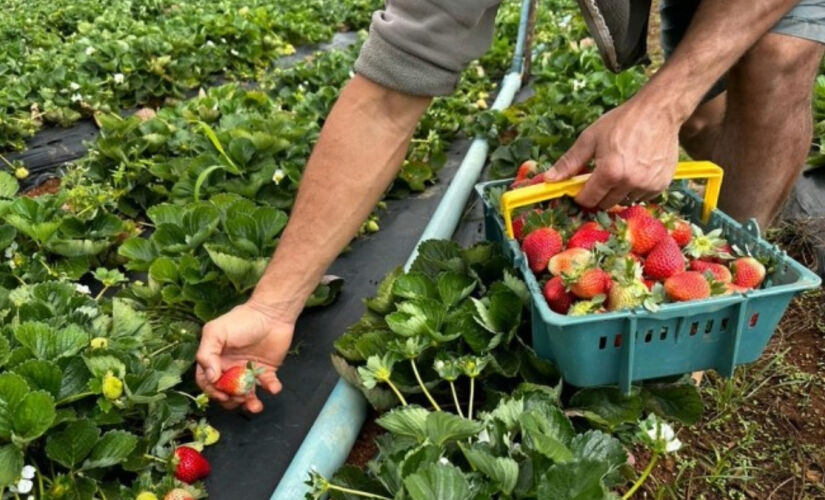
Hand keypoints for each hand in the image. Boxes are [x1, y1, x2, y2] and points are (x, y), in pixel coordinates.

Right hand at [195, 300, 293, 412]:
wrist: (271, 313)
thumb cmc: (241, 320)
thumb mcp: (216, 332)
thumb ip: (206, 354)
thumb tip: (211, 378)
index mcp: (216, 360)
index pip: (208, 382)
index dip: (212, 392)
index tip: (222, 395)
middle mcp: (231, 368)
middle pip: (227, 392)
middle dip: (232, 400)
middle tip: (240, 397)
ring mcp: (249, 371)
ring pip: (247, 394)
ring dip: (250, 403)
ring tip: (255, 405)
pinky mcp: (267, 371)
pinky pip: (268, 386)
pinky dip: (271, 389)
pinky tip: (273, 386)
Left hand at [543, 96, 681, 208]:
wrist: (658, 111)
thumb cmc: (622, 122)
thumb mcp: (590, 138)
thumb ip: (569, 162)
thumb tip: (548, 180)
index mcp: (610, 172)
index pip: (588, 200)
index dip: (580, 195)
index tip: (580, 186)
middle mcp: (630, 182)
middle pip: (605, 204)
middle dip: (599, 194)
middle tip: (601, 175)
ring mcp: (648, 185)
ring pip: (624, 201)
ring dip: (618, 192)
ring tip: (620, 169)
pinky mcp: (662, 184)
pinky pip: (642, 197)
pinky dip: (635, 189)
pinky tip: (636, 170)